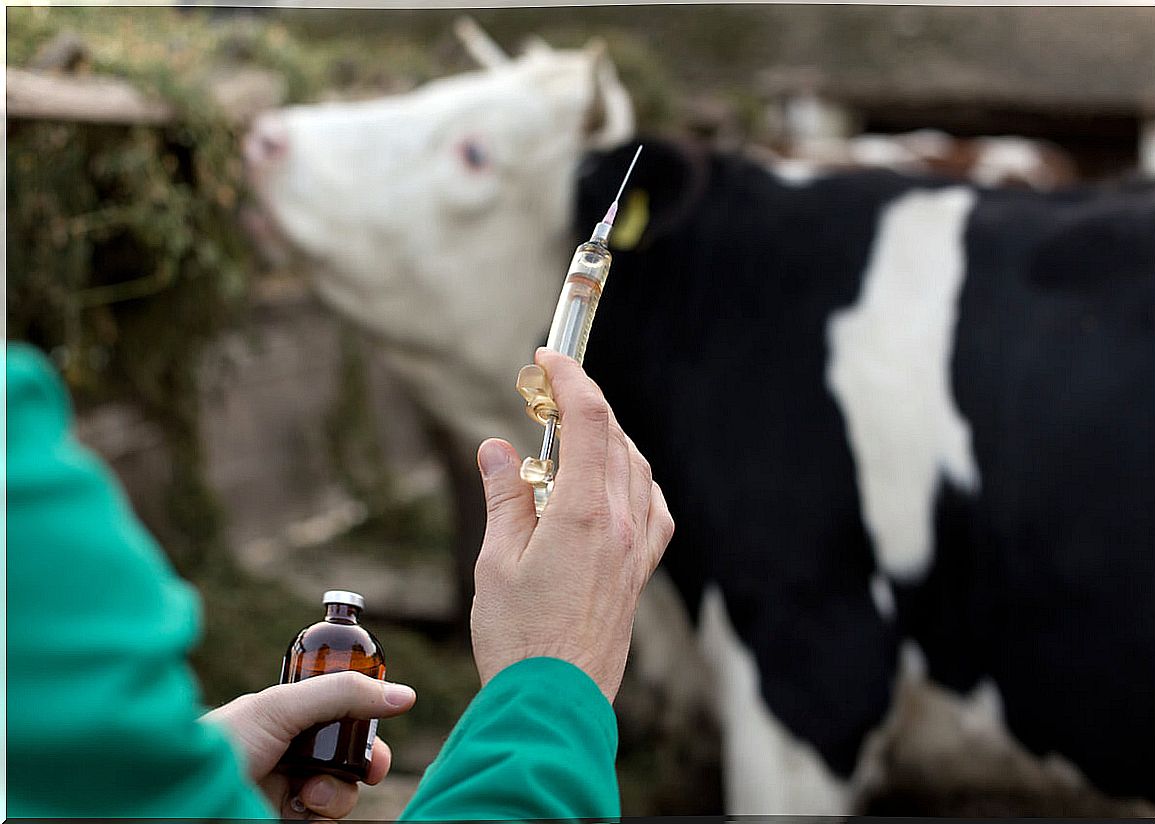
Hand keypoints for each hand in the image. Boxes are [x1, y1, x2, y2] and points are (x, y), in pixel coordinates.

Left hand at [202, 671, 415, 819]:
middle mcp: (292, 753)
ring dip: (338, 793)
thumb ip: (343, 694)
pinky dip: (323, 817)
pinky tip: (300, 811)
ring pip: (344, 792)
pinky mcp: (288, 819)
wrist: (186, 797)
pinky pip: (327, 821)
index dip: (366, 720)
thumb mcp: (282, 706)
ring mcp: (290, 791)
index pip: (342, 714)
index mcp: (288, 718)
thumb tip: (405, 695)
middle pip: (351, 756)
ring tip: (309, 793)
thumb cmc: (221, 744)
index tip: (380, 724)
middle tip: (372, 768)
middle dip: (367, 761)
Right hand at [471, 348, 674, 701]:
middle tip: (544, 397)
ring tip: (569, 437)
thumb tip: (496, 449)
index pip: (589, 420)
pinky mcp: (640, 571)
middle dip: (582, 405)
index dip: (570, 378)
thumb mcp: (497, 560)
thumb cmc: (520, 638)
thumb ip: (504, 496)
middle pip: (614, 437)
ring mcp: (637, 548)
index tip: (546, 358)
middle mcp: (621, 523)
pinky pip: (652, 507)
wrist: (556, 703)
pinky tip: (612, 486)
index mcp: (584, 513)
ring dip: (607, 439)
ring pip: (635, 467)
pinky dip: (633, 479)